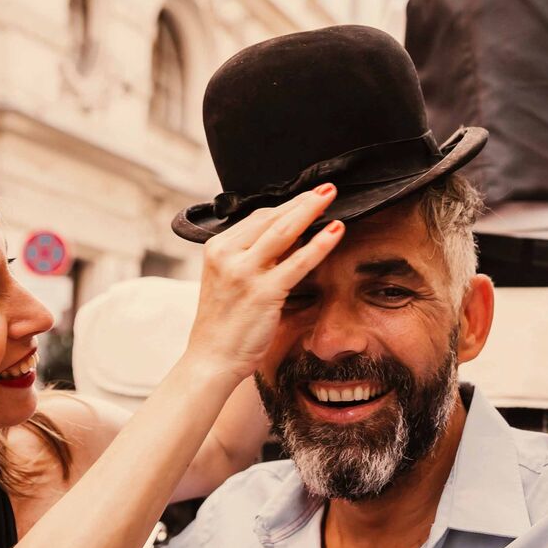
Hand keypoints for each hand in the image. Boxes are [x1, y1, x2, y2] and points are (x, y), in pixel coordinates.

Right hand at [186, 185, 342, 385]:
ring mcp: (244, 273)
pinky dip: (320, 244)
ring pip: (284, 231)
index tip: (307, 198)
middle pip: (271, 218)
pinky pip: (298, 262)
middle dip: (301, 201)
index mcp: (217, 249)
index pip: (256, 217)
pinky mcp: (263, 292)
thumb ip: (253, 258)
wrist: (211, 359)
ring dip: (311, 210)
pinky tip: (336, 231)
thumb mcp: (229, 281)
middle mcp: (228, 255)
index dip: (286, 206)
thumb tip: (291, 238)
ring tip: (331, 197)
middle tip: (326, 189)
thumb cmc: (223, 324)